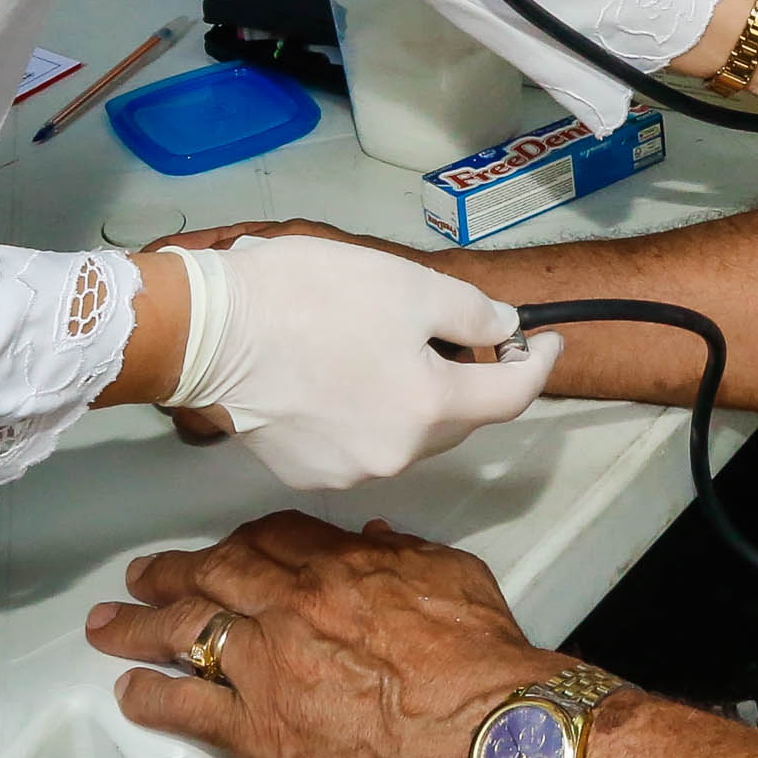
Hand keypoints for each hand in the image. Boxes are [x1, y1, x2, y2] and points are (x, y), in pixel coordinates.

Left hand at [87, 511, 554, 757]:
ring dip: (138, 625)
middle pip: (213, 574)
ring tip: (108, 625)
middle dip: (171, 573)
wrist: (488, 732)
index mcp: (339, 565)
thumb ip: (406, 554)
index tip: (226, 547)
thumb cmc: (483, 659)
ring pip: (185, 630)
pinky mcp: (260, 730)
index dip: (241, 541)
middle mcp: (291, 605)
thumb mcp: (453, 577)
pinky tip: (131, 694)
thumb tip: (375, 538)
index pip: (272, 538)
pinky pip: (188, 706)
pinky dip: (152, 697)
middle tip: (141, 575)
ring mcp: (268, 665)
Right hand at [159, 231, 556, 489]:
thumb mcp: (409, 285)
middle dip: (469, 377)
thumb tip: (505, 332)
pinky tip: (342, 375)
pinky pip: (361, 442)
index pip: (512, 396)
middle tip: (455, 330)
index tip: (548, 337)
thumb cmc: (310, 296)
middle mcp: (396, 456)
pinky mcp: (305, 473)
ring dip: (416, 397)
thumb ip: (472, 314)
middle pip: (457, 418)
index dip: (539, 362)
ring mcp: (348, 472)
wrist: (208, 331)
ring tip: (387, 346)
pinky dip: (369, 413)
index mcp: (430, 409)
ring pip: (408, 433)